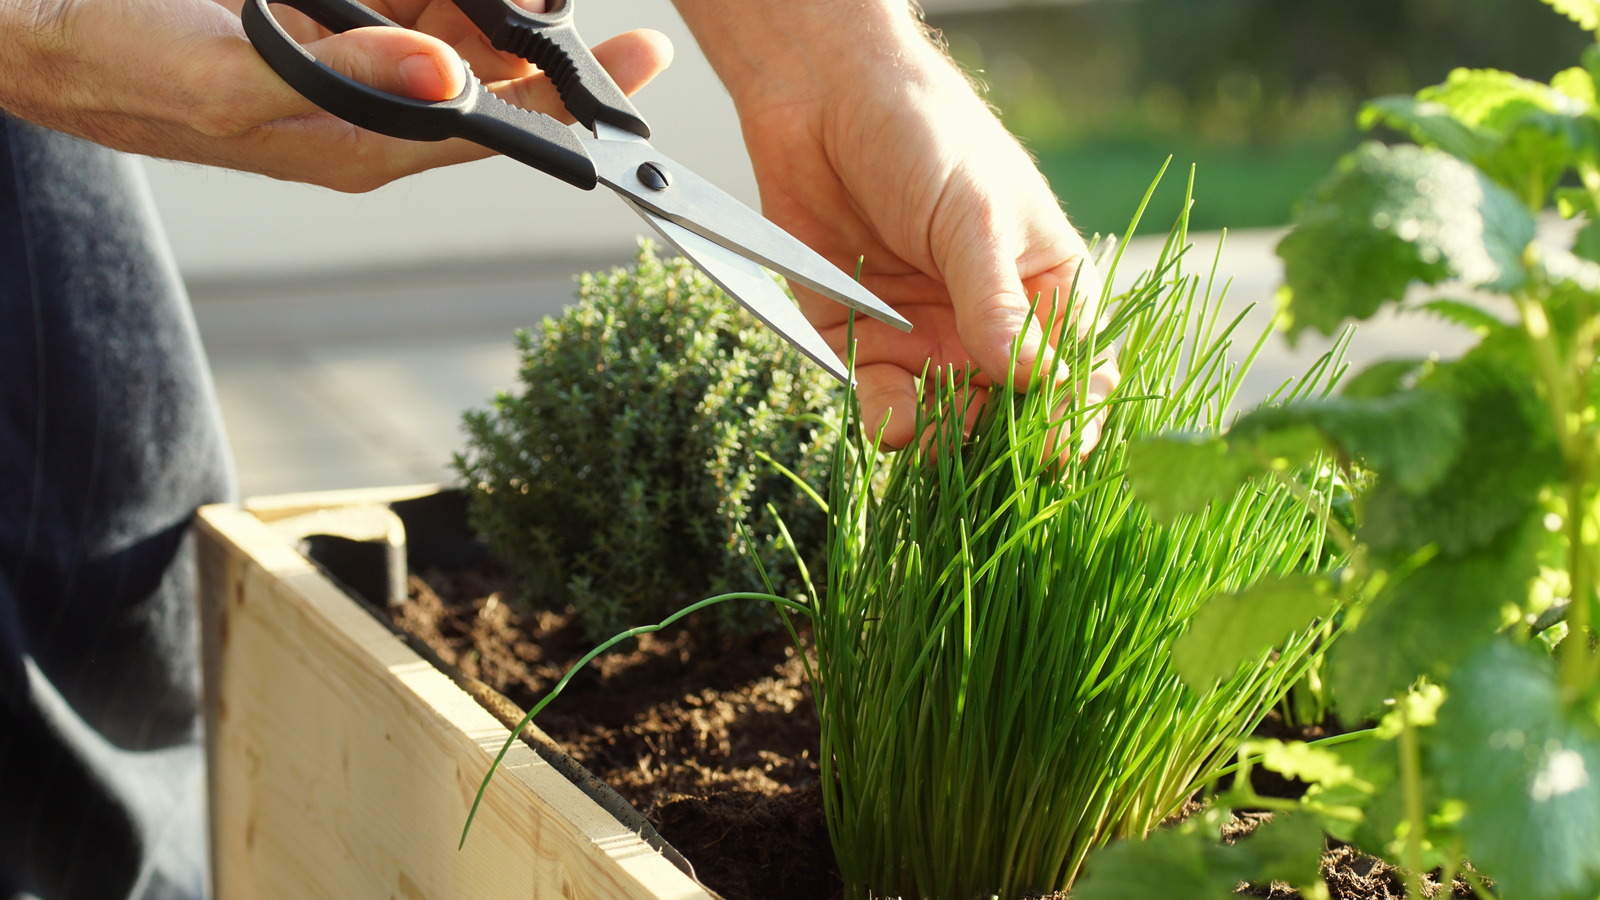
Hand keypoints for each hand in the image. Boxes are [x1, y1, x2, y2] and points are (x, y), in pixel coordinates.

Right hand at [0, 0, 670, 190]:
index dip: (571, 102)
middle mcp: (368, 110)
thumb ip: (347, 83)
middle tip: (593, 6)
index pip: (494, 131)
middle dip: (544, 34)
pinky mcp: (322, 23)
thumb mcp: (229, 76)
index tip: (638, 59)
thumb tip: (455, 86)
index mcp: (358, 145)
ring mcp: (348, 63)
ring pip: (454, 25)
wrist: (36, 27)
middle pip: (489, 76)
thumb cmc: (116, 63)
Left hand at [673, 0, 1116, 451]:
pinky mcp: (862, 342)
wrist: (823, 101)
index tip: (1060, 445)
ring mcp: (927, 337)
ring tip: (935, 436)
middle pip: (1010, 411)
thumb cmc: (925, 137)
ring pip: (947, 419)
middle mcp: (989, 325)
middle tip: (989, 456)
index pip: (1076, 370)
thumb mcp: (973, 216)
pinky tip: (893, 424)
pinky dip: (887, 420)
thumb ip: (996, 303)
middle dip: (1002, 440)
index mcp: (1044, 288)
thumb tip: (1031, 379)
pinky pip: (881, 399)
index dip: (1072, 413)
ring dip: (944, 438)